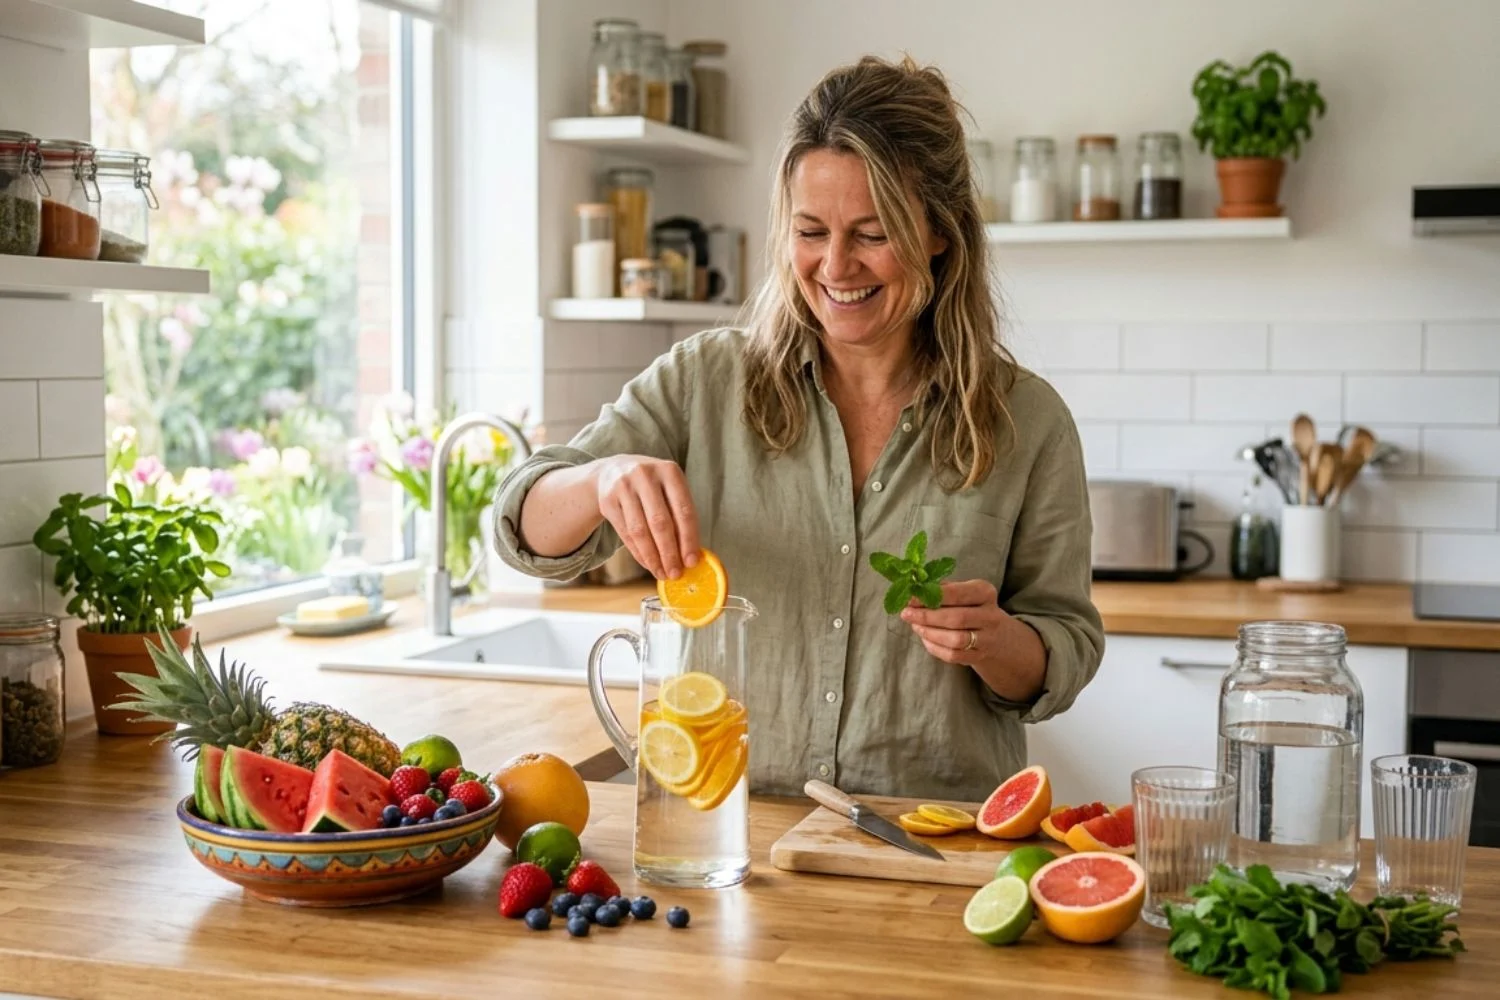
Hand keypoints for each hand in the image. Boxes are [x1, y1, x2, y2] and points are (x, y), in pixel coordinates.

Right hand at [593, 455, 700, 579]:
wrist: (614, 470)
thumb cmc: (653, 486)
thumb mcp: (669, 489)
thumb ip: (680, 516)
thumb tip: (691, 555)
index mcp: (669, 471)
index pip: (683, 511)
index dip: (689, 539)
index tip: (692, 562)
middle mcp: (645, 475)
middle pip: (660, 522)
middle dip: (669, 553)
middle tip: (675, 574)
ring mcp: (623, 487)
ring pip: (640, 531)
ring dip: (652, 557)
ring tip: (662, 573)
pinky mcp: (607, 500)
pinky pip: (625, 533)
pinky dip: (638, 552)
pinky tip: (648, 564)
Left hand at [899, 579, 1004, 666]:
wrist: (1000, 638)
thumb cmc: (973, 608)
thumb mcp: (965, 592)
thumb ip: (943, 589)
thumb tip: (914, 588)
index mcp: (985, 593)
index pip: (958, 594)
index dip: (931, 596)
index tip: (910, 598)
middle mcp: (990, 616)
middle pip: (956, 618)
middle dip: (927, 617)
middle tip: (906, 614)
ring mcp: (987, 639)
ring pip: (955, 640)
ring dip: (930, 633)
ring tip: (915, 626)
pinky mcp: (979, 656)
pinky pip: (954, 655)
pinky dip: (935, 648)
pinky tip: (926, 639)